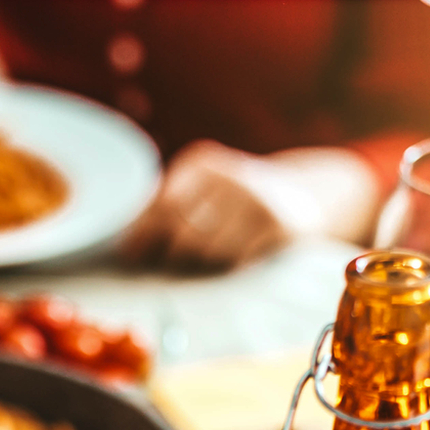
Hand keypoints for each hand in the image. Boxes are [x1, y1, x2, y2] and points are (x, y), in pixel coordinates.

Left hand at [121, 142, 296, 271]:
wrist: (302, 195)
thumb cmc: (235, 200)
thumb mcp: (203, 188)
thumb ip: (167, 206)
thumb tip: (128, 242)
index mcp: (201, 163)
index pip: (161, 206)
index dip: (141, 234)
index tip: (129, 255)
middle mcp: (228, 175)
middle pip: (182, 232)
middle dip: (170, 254)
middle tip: (168, 263)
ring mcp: (255, 199)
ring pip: (207, 252)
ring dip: (201, 263)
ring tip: (208, 257)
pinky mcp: (276, 224)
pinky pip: (236, 261)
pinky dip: (229, 266)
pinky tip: (235, 256)